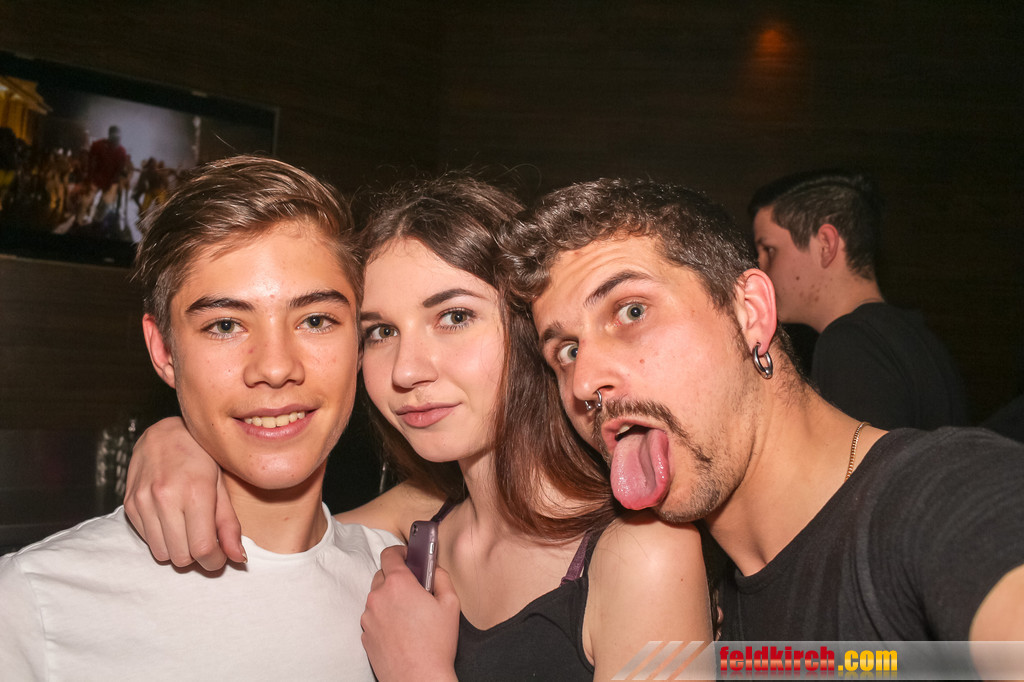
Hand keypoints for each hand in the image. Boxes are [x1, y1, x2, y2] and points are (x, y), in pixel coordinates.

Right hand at [124, 417, 244, 569]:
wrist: (165, 433)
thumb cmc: (201, 457)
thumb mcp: (222, 486)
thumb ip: (229, 524)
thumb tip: (238, 558)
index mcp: (195, 492)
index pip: (203, 548)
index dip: (215, 560)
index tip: (221, 556)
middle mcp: (165, 498)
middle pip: (182, 557)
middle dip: (198, 556)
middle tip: (206, 541)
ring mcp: (143, 502)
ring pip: (162, 553)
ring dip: (179, 549)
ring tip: (189, 529)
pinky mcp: (130, 504)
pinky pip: (147, 540)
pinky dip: (162, 538)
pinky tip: (172, 519)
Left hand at [361, 546, 459, 681]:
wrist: (419, 678)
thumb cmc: (436, 644)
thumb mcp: (451, 603)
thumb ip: (441, 577)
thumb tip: (434, 568)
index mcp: (398, 584)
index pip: (390, 554)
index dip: (400, 552)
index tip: (408, 556)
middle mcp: (378, 597)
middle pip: (382, 575)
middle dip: (397, 579)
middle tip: (415, 590)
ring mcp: (368, 617)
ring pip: (377, 598)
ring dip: (390, 600)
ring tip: (410, 616)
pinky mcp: (365, 635)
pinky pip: (373, 618)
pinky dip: (384, 618)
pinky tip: (401, 631)